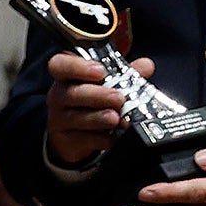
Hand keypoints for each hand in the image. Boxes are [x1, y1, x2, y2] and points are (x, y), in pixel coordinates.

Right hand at [43, 52, 132, 170]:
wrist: (77, 132)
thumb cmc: (92, 100)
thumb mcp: (109, 82)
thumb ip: (127, 72)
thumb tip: (146, 65)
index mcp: (67, 76)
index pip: (61, 65)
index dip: (78, 67)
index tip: (100, 71)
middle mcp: (59, 96)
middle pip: (72, 93)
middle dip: (98, 95)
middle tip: (119, 98)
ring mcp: (60, 119)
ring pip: (76, 118)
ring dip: (99, 118)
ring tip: (116, 118)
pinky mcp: (67, 140)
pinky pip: (82, 140)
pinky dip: (100, 139)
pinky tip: (113, 137)